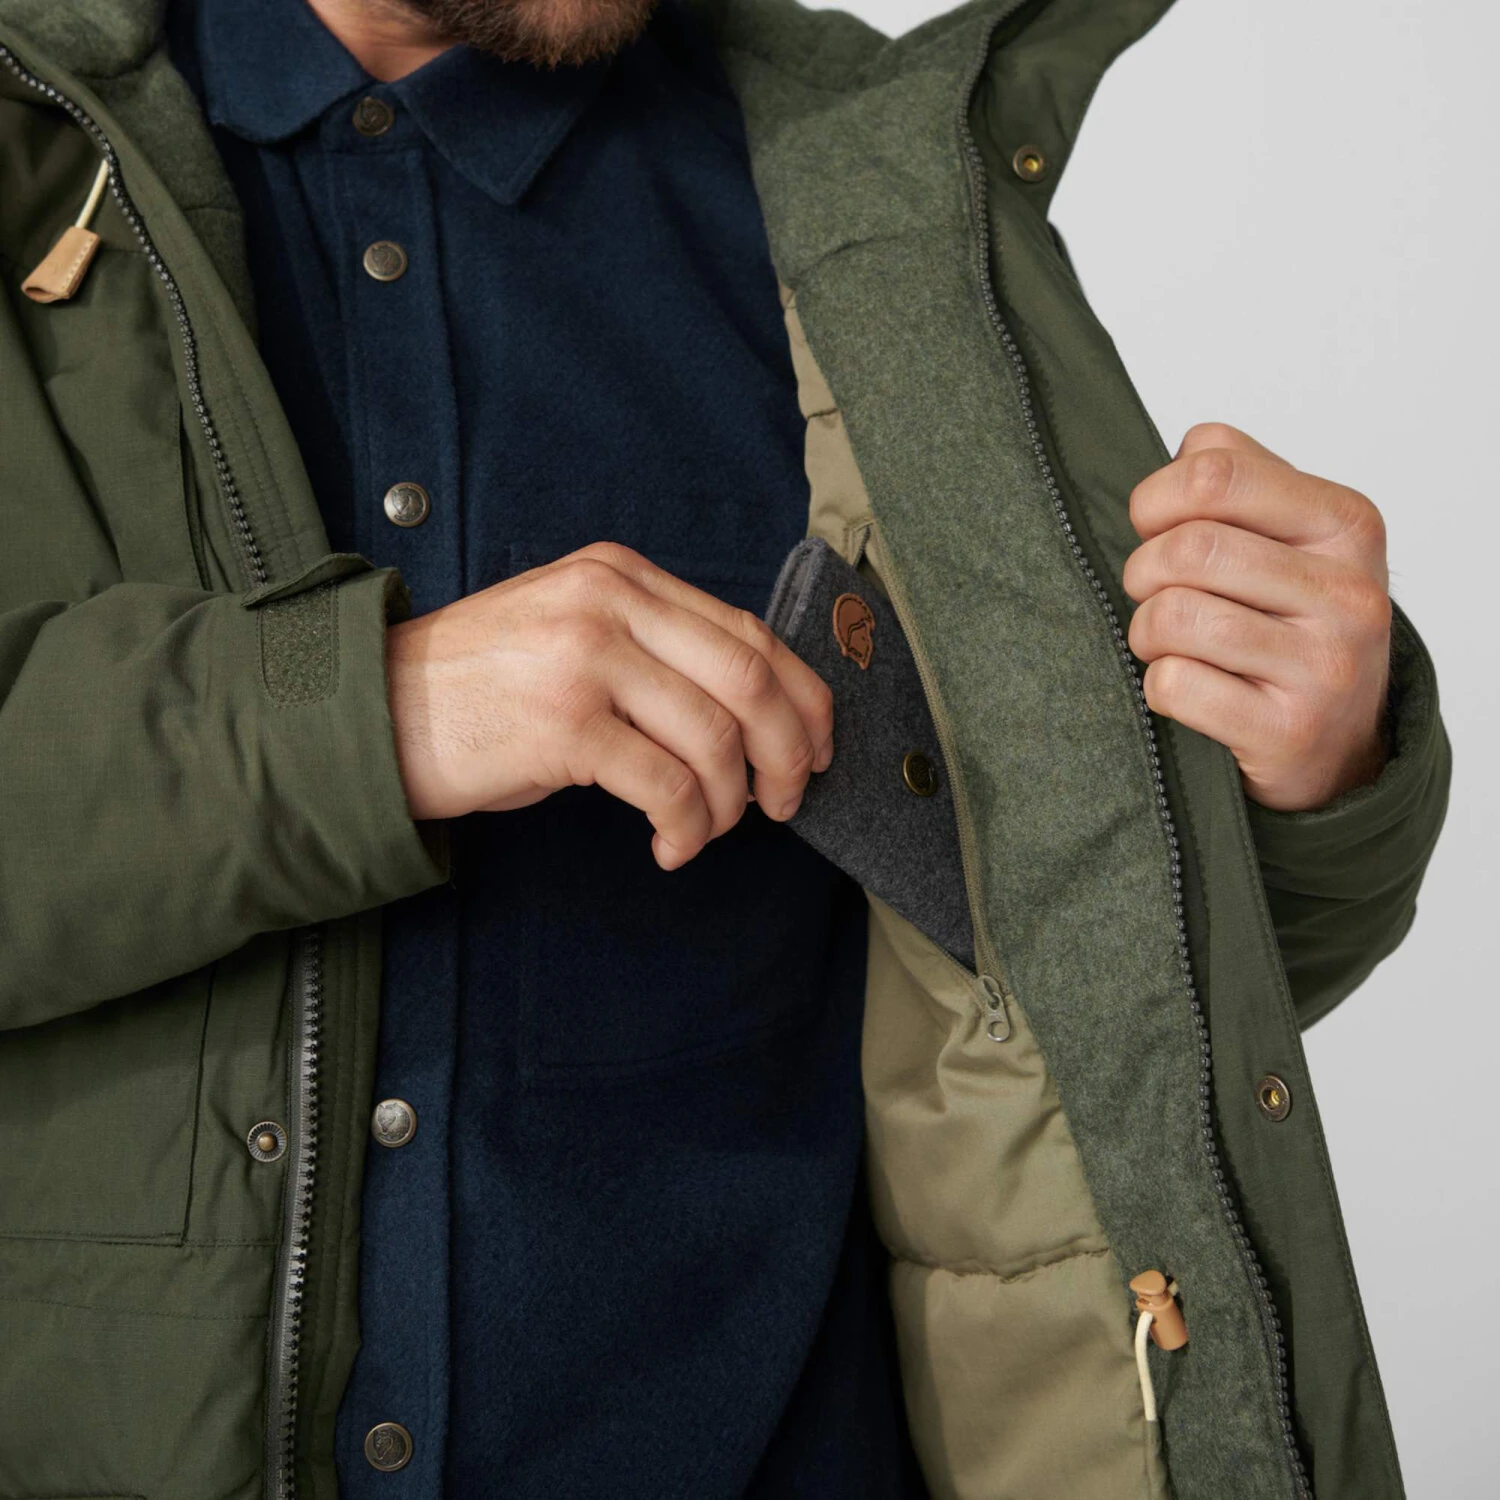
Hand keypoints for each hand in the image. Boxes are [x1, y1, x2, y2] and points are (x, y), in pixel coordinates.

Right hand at [385, 543, 832, 867]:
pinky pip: (667, 785)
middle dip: (788, 753)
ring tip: (707, 830)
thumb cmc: (480, 689)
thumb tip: (752, 715)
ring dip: (731, 802)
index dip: (803, 696)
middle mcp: (608, 601)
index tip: (819, 747)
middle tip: (785, 804)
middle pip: (749, 678)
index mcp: (621, 575)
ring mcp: (584, 657)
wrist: (373, 712)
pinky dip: (686, 827)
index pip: (748, 630)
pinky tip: (669, 846)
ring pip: (715, 737)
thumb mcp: (571, 637)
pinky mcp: (562, 722)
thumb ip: (653, 650)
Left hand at [1123, 424, 1391, 811]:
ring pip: (1172, 616)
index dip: (1155, 499)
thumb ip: (1238, 477)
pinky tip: (1190, 687)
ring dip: (1145, 632)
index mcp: (1346, 523)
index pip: (1214, 473)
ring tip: (1168, 642)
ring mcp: (1325, 666)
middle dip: (1142, 571)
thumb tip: (1179, 458)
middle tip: (1153, 592)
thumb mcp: (1290, 536)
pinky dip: (1158, 685)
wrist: (1342, 741)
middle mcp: (1348, 592)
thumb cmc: (1292, 624)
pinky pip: (1173, 684)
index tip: (1152, 526)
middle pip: (1187, 549)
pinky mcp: (1288, 731)